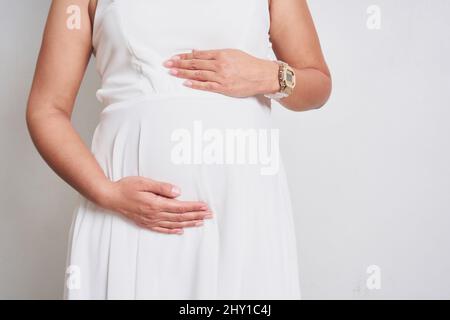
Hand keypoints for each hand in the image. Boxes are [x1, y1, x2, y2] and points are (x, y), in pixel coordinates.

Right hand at [96, 177, 212, 234]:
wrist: (110, 197)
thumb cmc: (126, 187)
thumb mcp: (144, 182)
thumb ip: (162, 187)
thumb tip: (178, 192)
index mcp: (156, 204)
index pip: (180, 207)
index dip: (194, 207)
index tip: (206, 207)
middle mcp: (155, 215)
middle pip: (180, 217)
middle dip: (196, 216)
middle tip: (209, 215)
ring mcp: (150, 220)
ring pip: (174, 224)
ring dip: (189, 223)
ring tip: (201, 222)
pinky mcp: (145, 223)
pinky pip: (162, 229)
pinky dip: (173, 230)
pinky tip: (181, 230)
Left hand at [163, 49, 279, 97]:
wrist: (262, 75)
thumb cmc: (248, 64)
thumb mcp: (231, 53)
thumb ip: (214, 54)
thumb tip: (197, 53)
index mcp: (221, 54)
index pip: (197, 55)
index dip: (184, 56)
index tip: (173, 57)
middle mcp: (219, 65)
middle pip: (195, 64)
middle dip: (179, 64)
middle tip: (167, 64)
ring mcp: (221, 77)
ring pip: (198, 75)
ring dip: (183, 74)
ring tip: (172, 73)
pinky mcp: (224, 88)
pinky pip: (207, 86)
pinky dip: (195, 85)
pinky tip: (186, 84)